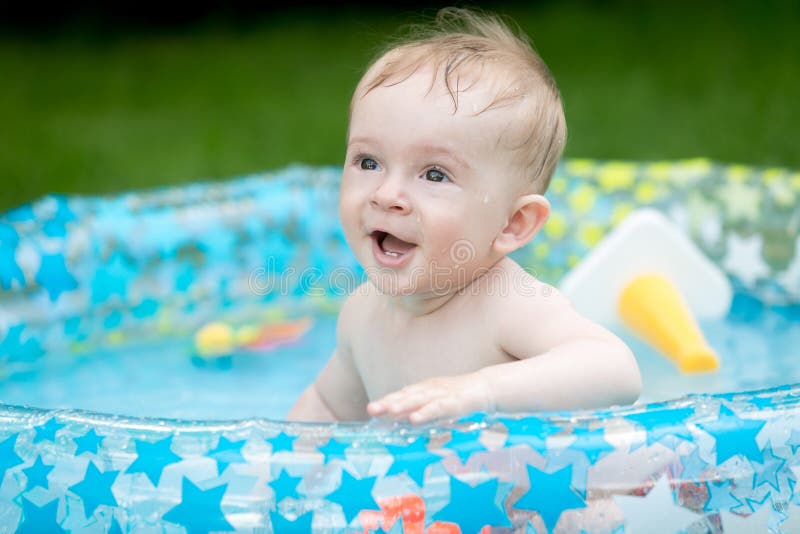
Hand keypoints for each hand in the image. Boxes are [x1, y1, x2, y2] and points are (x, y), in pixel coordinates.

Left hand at [367, 373, 493, 423]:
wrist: (487, 388)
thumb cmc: (460, 397)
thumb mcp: (438, 404)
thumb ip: (421, 410)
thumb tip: (401, 420)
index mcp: (425, 390)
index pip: (402, 395)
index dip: (387, 401)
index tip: (371, 410)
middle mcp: (430, 389)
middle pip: (406, 395)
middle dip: (388, 402)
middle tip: (371, 409)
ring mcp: (442, 394)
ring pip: (419, 399)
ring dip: (403, 405)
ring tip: (388, 411)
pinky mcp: (455, 401)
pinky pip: (438, 407)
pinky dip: (425, 412)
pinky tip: (414, 418)